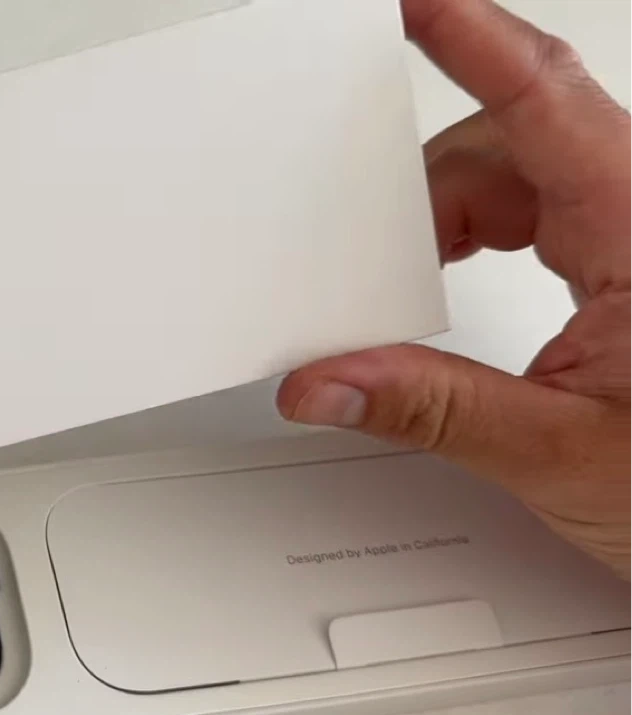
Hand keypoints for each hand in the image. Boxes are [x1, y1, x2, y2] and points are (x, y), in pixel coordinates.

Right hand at [279, 0, 631, 575]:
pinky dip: (477, 236)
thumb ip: (431, 410)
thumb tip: (326, 383)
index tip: (414, 2)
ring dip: (447, 223)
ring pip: (513, 177)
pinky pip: (533, 210)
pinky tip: (455, 283)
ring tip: (410, 291)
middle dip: (424, 193)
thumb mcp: (560, 455)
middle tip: (366, 259)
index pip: (544, 99)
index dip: (470, 37)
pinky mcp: (625, 257)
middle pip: (505, 144)